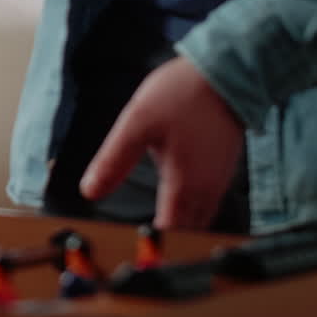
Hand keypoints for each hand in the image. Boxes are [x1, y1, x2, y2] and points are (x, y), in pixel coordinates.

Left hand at [80, 56, 244, 229]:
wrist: (227, 72)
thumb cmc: (181, 95)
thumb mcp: (136, 124)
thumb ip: (113, 161)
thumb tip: (89, 192)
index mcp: (184, 186)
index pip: (167, 233)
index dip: (149, 242)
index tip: (127, 243)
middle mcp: (206, 192)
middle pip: (186, 232)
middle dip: (164, 238)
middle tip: (136, 236)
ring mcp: (219, 181)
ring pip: (199, 219)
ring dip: (179, 225)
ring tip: (154, 222)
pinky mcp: (224, 169)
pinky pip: (208, 202)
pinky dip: (191, 208)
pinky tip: (174, 196)